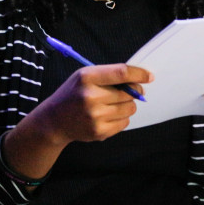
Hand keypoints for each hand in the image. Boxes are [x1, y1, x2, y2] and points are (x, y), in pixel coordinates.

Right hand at [36, 63, 152, 144]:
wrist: (55, 120)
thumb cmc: (73, 94)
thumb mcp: (84, 76)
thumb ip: (109, 75)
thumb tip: (139, 80)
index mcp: (87, 77)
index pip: (121, 73)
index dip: (139, 74)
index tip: (149, 76)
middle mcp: (90, 96)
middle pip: (129, 92)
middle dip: (134, 91)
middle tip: (130, 91)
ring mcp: (95, 116)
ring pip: (130, 108)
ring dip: (127, 105)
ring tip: (113, 104)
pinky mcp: (99, 131)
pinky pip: (125, 122)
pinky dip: (121, 118)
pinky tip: (108, 115)